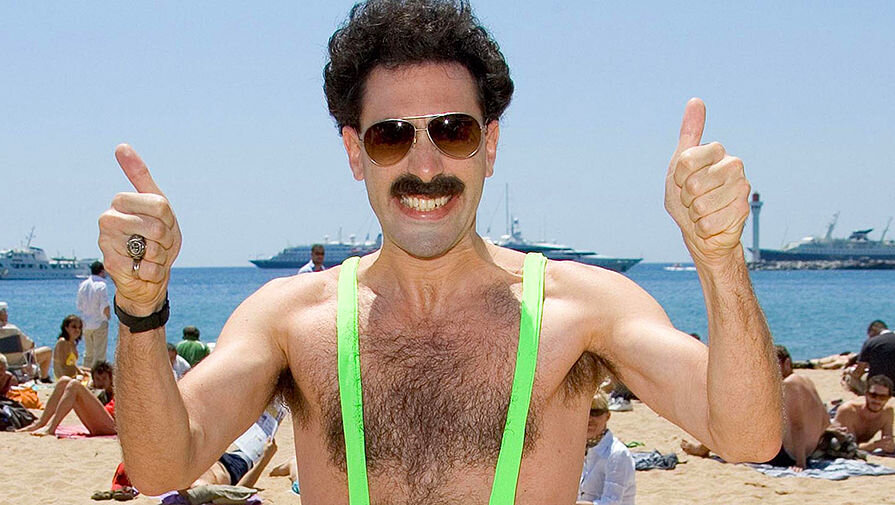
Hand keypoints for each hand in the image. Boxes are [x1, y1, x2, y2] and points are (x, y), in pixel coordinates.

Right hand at [98, 144, 181, 315]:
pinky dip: (155, 271)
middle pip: (156, 225)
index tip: (162, 223)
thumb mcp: (157, 206)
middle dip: (166, 238)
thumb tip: (120, 146)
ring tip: (149, 255)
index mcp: (120, 202)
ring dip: (160, 255)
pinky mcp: (111, 265)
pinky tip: (144, 269)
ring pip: (152, 246)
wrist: (148, 276)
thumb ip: (140, 176)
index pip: (160, 204)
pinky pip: (148, 266)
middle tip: (156, 243)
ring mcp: (107, 243)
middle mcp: (108, 219)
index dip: (168, 218)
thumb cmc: (154, 238)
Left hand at [664, 98, 750, 263]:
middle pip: (692, 184)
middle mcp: (733, 165)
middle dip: (686, 198)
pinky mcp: (743, 209)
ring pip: (701, 204)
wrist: (700, 231)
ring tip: (703, 210)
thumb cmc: (686, 198)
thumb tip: (696, 100)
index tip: (682, 181)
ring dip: (694, 213)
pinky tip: (711, 222)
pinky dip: (703, 227)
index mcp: (716, 151)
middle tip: (694, 199)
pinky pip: (709, 221)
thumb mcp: (679, 165)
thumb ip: (689, 134)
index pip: (685, 160)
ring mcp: (741, 187)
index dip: (677, 177)